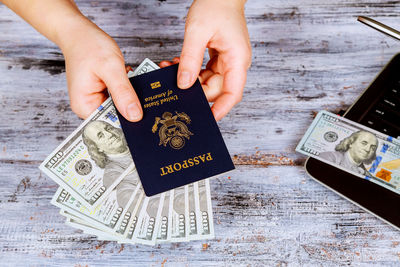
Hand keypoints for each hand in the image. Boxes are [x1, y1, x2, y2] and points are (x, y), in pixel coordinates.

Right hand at [59, 18, 141, 121]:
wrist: (80, 32)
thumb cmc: (88, 46)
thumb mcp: (110, 68)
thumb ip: (123, 92)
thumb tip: (135, 116)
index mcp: (85, 106)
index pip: (111, 124)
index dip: (129, 122)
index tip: (147, 118)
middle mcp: (90, 106)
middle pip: (118, 116)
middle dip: (133, 105)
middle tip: (148, 94)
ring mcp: (98, 100)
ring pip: (122, 106)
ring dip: (132, 95)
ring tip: (137, 80)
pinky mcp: (105, 93)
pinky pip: (121, 97)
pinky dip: (129, 88)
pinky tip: (133, 77)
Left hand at [161, 0, 250, 120]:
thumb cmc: (216, 5)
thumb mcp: (198, 32)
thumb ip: (190, 60)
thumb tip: (184, 84)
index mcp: (237, 59)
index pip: (232, 93)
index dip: (221, 109)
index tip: (207, 118)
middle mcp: (235, 63)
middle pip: (216, 89)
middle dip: (195, 90)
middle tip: (175, 85)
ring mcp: (228, 61)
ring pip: (209, 82)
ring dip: (190, 80)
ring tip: (171, 69)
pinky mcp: (220, 57)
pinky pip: (206, 72)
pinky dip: (192, 71)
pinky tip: (179, 64)